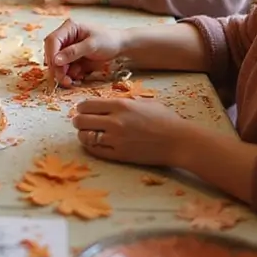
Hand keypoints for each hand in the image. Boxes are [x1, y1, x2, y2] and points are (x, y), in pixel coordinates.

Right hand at [44, 17, 126, 87]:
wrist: (120, 46)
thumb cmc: (108, 40)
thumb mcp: (92, 45)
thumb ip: (73, 52)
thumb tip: (56, 60)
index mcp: (69, 28)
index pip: (52, 40)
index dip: (51, 55)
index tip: (56, 68)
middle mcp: (65, 37)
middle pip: (52, 53)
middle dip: (57, 68)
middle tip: (64, 81)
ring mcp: (68, 47)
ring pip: (57, 63)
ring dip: (62, 74)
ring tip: (71, 82)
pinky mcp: (72, 57)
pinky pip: (65, 68)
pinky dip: (69, 75)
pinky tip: (78, 78)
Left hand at [73, 98, 190, 166]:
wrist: (179, 141)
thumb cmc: (165, 119)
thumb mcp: (144, 102)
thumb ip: (124, 101)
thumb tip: (108, 103)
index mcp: (120, 105)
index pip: (86, 105)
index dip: (81, 107)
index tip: (82, 109)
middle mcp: (115, 122)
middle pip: (81, 120)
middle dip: (78, 120)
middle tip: (80, 121)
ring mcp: (116, 140)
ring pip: (85, 137)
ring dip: (83, 134)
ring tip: (87, 133)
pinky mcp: (119, 155)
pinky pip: (95, 151)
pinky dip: (91, 147)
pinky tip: (94, 144)